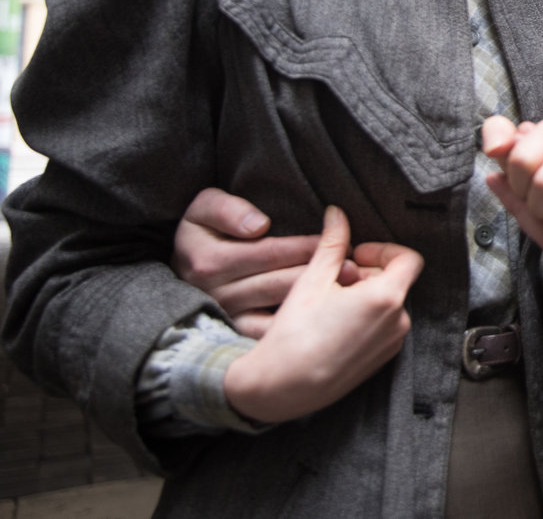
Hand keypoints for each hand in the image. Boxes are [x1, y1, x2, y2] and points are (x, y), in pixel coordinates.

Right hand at [172, 188, 359, 337]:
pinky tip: (332, 319)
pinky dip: (304, 327)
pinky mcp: (240, 333)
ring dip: (321, 301)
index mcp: (210, 262)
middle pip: (280, 284)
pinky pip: (275, 333)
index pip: (268, 253)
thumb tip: (258, 225)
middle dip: (323, 275)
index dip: (304, 247)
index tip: (336, 242)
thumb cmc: (205, 232)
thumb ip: (227, 210)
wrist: (183, 272)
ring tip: (354, 292)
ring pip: (282, 310)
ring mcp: (230, 317)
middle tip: (357, 270)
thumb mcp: (204, 210)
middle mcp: (219, 294)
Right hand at [223, 206, 422, 423]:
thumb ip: (332, 243)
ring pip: (389, 305)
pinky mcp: (382, 361)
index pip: (408, 258)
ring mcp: (392, 344)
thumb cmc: (295, 335)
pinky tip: (335, 324)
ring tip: (331, 302)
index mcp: (386, 297)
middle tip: (336, 277)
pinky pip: (383, 328)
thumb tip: (338, 214)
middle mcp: (398, 322)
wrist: (282, 387)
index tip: (357, 253)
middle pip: (396, 281)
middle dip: (369, 273)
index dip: (383, 250)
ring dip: (366, 296)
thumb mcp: (312, 280)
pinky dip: (366, 318)